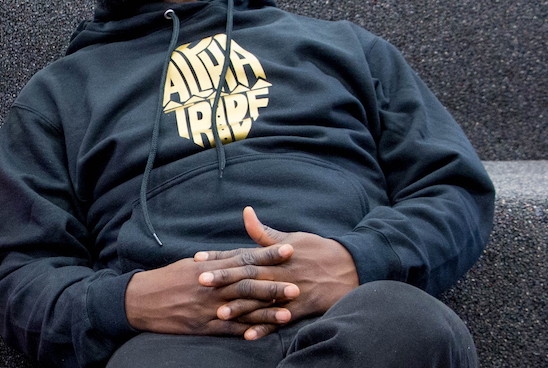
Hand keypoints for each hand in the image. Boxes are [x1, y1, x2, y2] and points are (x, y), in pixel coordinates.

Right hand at [124, 244, 299, 337]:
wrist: (141, 300)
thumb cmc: (166, 280)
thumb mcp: (189, 265)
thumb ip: (215, 261)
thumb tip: (237, 255)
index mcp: (209, 268)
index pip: (243, 259)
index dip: (267, 254)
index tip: (288, 249)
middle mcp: (211, 286)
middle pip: (247, 284)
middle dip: (273, 284)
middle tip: (297, 284)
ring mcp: (207, 307)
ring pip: (242, 308)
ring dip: (266, 310)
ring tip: (288, 312)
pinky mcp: (203, 325)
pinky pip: (229, 329)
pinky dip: (246, 330)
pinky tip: (263, 332)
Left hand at [194, 206, 359, 339]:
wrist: (350, 267)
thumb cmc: (317, 250)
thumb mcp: (290, 238)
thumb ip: (264, 232)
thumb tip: (246, 212)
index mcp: (273, 256)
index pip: (241, 255)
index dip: (219, 257)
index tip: (197, 258)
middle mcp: (278, 273)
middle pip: (246, 276)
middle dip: (224, 279)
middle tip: (201, 282)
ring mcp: (289, 291)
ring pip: (260, 301)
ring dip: (240, 308)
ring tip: (219, 313)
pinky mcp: (300, 308)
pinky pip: (279, 320)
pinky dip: (264, 327)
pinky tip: (248, 335)